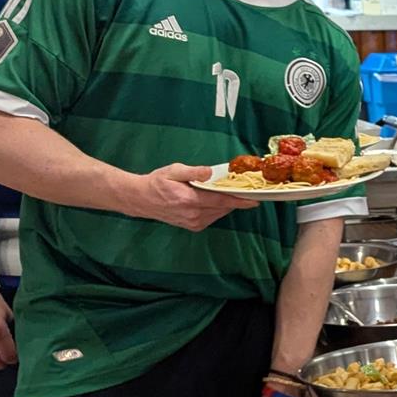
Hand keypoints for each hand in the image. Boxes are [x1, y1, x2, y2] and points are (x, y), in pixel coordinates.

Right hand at [128, 164, 260, 230]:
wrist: (141, 199)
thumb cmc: (157, 182)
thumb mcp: (173, 170)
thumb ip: (193, 171)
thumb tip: (210, 172)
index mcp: (190, 200)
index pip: (221, 201)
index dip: (240, 201)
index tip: (255, 200)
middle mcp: (193, 215)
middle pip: (223, 208)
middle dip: (235, 200)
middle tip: (245, 190)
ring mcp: (193, 222)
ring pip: (219, 213)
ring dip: (227, 204)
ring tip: (230, 193)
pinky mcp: (193, 226)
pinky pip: (212, 217)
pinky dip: (217, 209)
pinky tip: (214, 200)